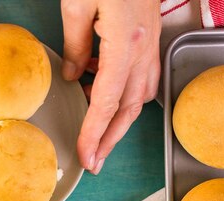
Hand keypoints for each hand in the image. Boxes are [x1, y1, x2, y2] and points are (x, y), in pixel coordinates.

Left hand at [61, 0, 160, 173]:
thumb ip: (74, 46)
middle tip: (95, 161)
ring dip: (120, 121)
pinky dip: (125, 93)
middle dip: (111, 138)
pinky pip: (141, 75)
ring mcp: (150, 42)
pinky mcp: (148, 35)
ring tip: (100, 139)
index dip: (94, 133)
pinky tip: (106, 97)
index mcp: (125, 43)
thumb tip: (73, 77)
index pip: (106, 102)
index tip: (85, 155)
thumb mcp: (77, 4)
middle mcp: (144, 48)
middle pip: (129, 107)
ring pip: (140, 94)